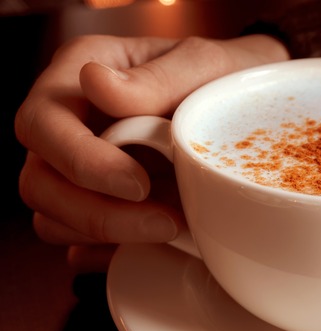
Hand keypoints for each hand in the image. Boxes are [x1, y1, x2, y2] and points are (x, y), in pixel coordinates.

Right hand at [15, 34, 288, 271]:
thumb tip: (95, 83)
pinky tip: (156, 246)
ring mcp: (79, 169)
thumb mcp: (206, 66)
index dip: (81, 162)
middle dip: (97, 213)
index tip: (138, 185)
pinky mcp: (101, 205)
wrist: (258, 109)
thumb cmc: (226, 76)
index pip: (42, 124)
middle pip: (39, 182)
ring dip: (110, 234)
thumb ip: (156, 78)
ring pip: (54, 219)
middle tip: (165, 221)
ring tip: (175, 227)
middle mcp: (70, 124)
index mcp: (79, 75)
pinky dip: (115, 250)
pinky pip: (82, 241)